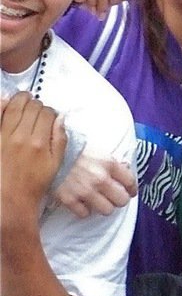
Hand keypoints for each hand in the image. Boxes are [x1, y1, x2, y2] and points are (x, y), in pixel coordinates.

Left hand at [0, 93, 65, 211]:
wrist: (11, 197)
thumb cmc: (35, 182)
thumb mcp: (56, 163)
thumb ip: (60, 139)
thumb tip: (60, 119)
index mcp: (40, 143)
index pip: (47, 114)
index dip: (50, 111)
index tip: (49, 115)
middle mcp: (21, 137)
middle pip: (31, 107)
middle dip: (36, 104)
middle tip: (37, 107)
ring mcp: (4, 137)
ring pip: (13, 107)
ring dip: (20, 99)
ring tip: (23, 98)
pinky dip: (1, 105)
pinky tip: (6, 102)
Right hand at [53, 153, 136, 216]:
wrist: (48, 152)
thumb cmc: (74, 151)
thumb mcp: (98, 152)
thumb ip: (113, 163)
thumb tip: (126, 168)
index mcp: (109, 164)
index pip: (131, 183)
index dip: (131, 189)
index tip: (129, 192)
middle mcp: (100, 179)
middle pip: (122, 200)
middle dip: (119, 200)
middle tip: (113, 198)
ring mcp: (85, 191)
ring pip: (107, 210)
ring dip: (103, 207)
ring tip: (98, 202)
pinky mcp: (69, 200)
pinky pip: (85, 214)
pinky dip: (84, 210)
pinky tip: (82, 203)